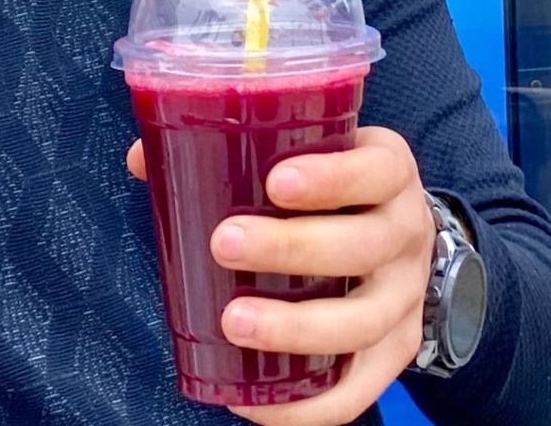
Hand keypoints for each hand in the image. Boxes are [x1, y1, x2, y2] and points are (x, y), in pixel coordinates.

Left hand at [127, 127, 434, 425]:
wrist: (394, 235)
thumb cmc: (331, 192)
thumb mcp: (306, 156)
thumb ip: (232, 149)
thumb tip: (142, 159)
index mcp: (389, 174)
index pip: (377, 170)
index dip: (334, 177)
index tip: (275, 182)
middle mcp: (408, 235)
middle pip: (366, 246)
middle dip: (294, 248)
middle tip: (224, 245)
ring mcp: (406, 298)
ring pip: (365, 321)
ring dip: (298, 327)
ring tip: (234, 322)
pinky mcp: (395, 351)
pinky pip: (360, 389)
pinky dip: (309, 405)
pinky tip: (254, 403)